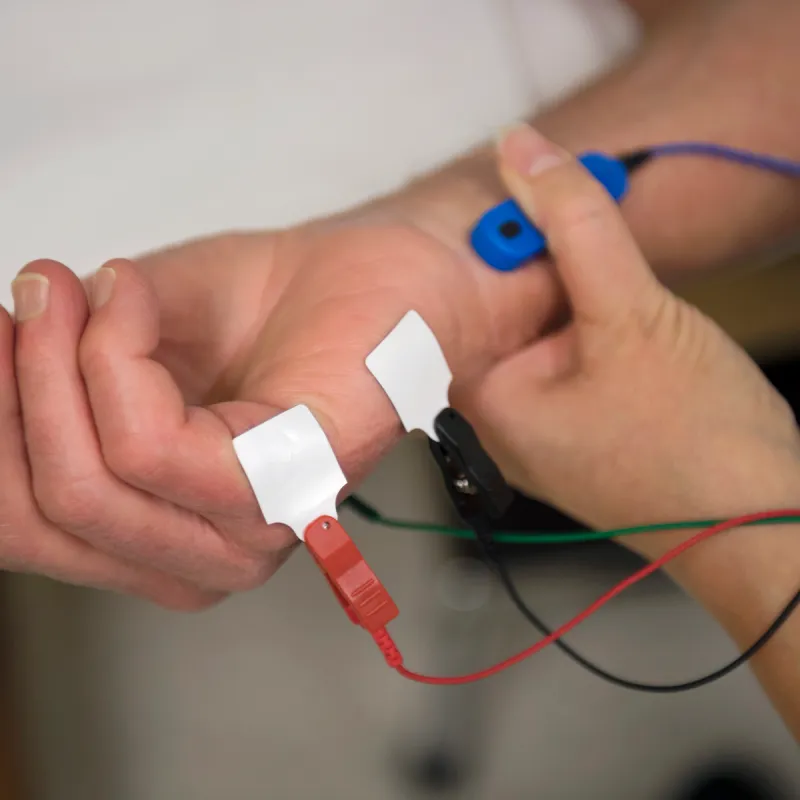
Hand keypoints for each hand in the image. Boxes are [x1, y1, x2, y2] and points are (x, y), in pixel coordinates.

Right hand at [1, 209, 558, 607]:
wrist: (376, 276)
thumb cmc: (268, 308)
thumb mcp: (134, 339)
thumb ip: (61, 368)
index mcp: (162, 531)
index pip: (23, 527)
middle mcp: (203, 551)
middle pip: (43, 515)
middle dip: (13, 395)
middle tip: (28, 302)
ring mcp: (248, 530)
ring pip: (90, 482)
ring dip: (57, 365)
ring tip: (71, 289)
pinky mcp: (287, 485)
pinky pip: (153, 445)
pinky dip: (117, 356)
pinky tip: (130, 298)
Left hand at [461, 125, 799, 559]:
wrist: (766, 520)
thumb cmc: (697, 437)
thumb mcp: (632, 311)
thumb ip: (574, 225)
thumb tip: (521, 148)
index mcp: (485, 404)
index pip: (464, 298)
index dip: (502, 239)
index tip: (540, 198)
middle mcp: (501, 423)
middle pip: (503, 314)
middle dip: (546, 264)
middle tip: (587, 227)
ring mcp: (542, 431)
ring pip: (542, 333)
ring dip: (579, 292)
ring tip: (624, 290)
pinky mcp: (581, 432)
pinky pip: (569, 360)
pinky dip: (594, 326)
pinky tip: (635, 325)